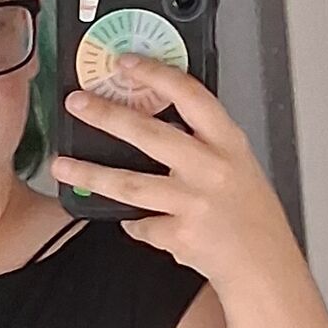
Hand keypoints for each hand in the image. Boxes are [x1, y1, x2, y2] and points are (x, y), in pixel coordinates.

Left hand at [49, 52, 302, 290]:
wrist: (266, 266)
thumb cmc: (251, 213)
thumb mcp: (238, 163)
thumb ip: (202, 142)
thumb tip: (153, 117)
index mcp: (228, 143)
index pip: (191, 95)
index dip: (156, 74)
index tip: (125, 61)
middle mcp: (211, 169)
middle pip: (148, 135)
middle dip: (106, 115)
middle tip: (76, 102)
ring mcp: (194, 203)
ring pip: (128, 184)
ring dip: (89, 173)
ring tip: (60, 165)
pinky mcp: (179, 235)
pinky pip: (140, 224)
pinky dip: (133, 222)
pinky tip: (132, 220)